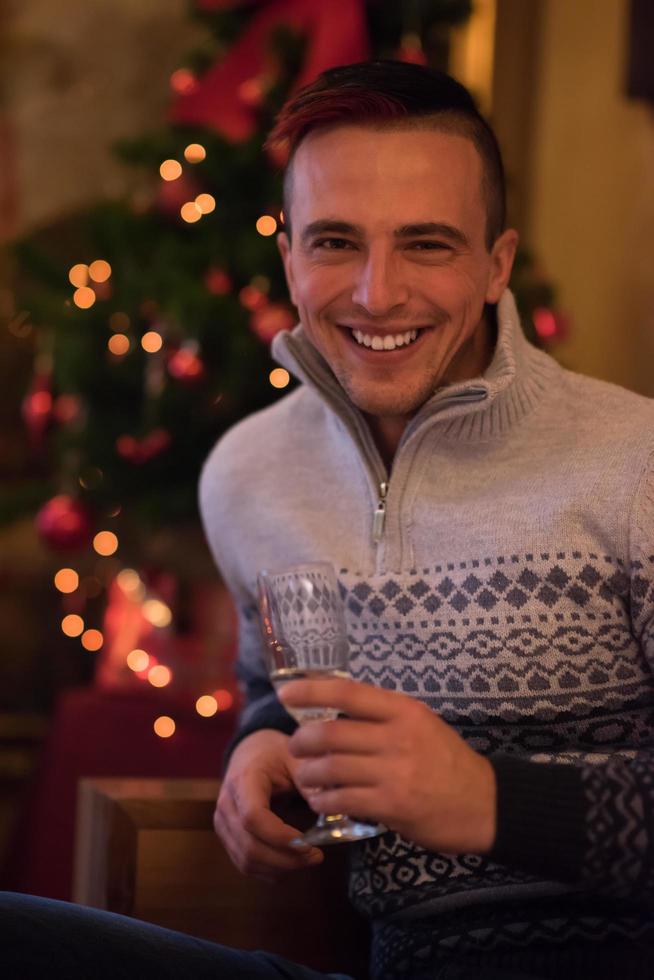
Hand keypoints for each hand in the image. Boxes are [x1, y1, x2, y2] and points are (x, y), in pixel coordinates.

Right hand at [214, 729, 323, 880]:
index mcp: (243, 779)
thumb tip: (332, 808)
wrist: (251, 753)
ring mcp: (222, 822)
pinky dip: (269, 870)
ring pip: (246, 860)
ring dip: (279, 868)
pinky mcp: (226, 836)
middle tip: (316, 856)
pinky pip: (244, 864)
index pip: (253, 817)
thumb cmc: (275, 755)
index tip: (309, 844)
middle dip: (286, 859)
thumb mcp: (295, 758)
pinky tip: (290, 862)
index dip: (279, 837)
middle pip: (250, 846)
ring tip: (307, 859)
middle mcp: (227, 804)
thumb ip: (311, 781)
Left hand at [279, 678, 496, 854]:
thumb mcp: (420, 724)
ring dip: (308, 774)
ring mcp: (394, 772)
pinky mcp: (392, 805)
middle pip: (330, 734)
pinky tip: (322, 800)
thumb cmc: (447, 760)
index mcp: (403, 710)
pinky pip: (343, 799)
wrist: (484, 804)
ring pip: (331, 768)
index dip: (311, 691)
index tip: (285, 693)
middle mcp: (397, 736)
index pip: (347, 693)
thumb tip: (333, 711)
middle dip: (302, 742)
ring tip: (305, 777)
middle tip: (294, 747)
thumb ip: (382, 717)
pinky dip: (324, 800)